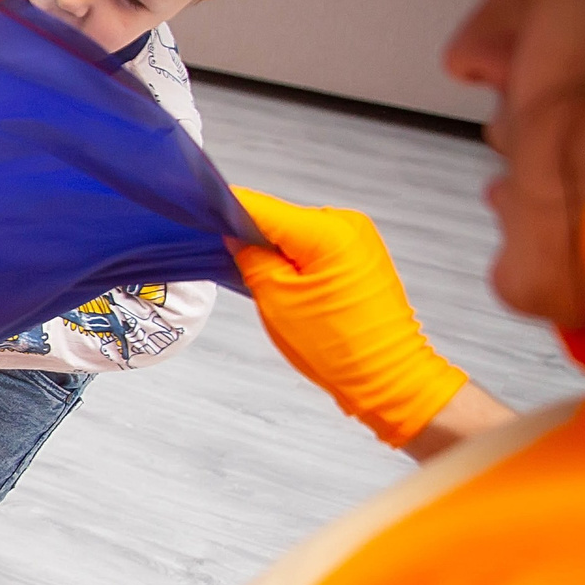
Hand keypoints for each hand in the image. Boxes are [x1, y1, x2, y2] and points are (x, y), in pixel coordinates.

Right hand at [227, 186, 470, 447]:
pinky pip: (314, 247)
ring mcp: (358, 239)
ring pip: (294, 234)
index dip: (224, 211)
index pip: (260, 208)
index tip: (197, 216)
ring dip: (274, 254)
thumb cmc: (338, 347)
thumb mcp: (275, 300)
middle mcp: (348, 225)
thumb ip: (249, 257)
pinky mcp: (360, 255)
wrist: (386, 376)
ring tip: (271, 290)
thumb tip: (234, 235)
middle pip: (278, 218)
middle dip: (251, 240)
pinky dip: (295, 262)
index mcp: (327, 232)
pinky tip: (291, 290)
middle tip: (236, 272)